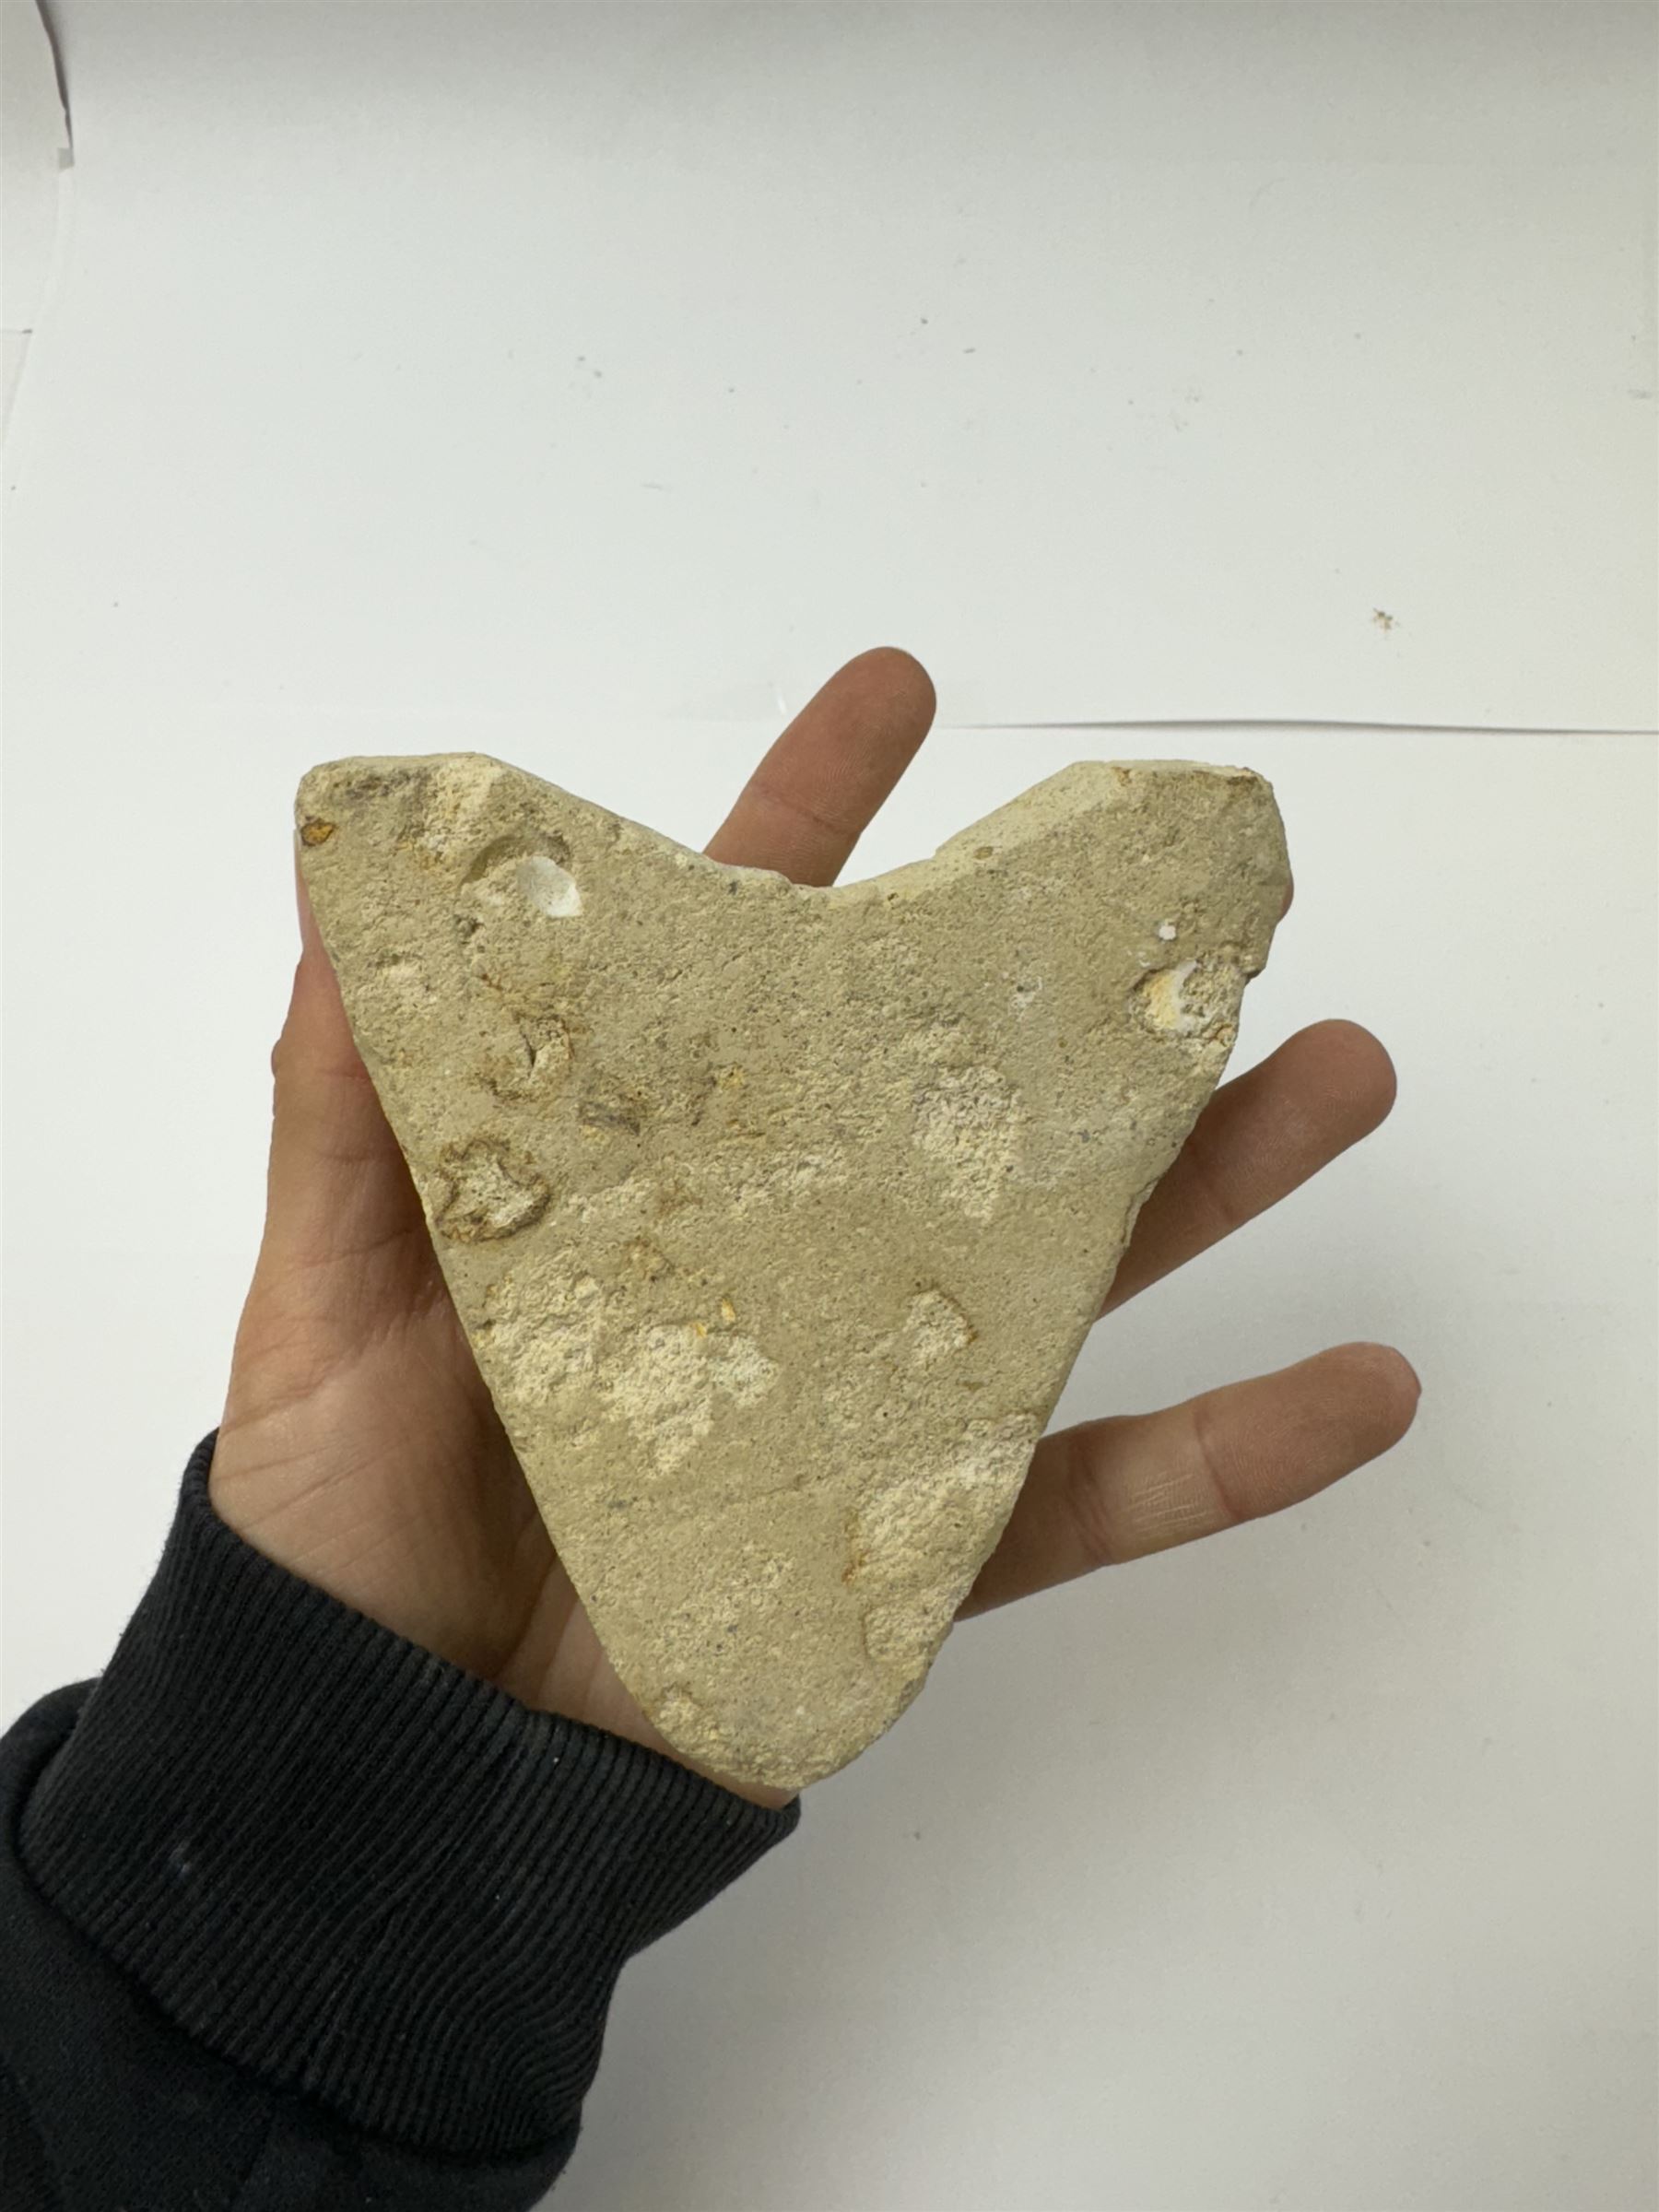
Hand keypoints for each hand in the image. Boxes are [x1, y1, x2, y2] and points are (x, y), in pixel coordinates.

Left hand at [211, 648, 1417, 1809]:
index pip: (740, 968)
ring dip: (1215, 1174)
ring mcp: (870, 1394)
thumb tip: (340, 887)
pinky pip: (1098, 1496)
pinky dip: (1234, 1452)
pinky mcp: (921, 1547)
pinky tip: (1363, 1388)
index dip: (811, 825)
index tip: (900, 696)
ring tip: (1336, 1077)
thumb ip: (351, 1109)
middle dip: (1081, 992)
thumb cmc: (345, 1519)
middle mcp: (782, 1254)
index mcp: (646, 1172)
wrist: (401, 1763)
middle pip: (959, 1095)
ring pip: (1072, 1262)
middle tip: (1206, 900)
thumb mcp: (330, 1297)